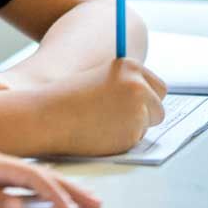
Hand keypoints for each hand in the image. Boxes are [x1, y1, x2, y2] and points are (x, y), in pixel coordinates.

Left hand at [0, 140, 101, 207]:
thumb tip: (18, 207)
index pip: (30, 177)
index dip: (53, 195)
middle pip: (39, 173)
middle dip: (69, 188)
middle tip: (96, 204)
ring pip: (34, 175)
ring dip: (60, 186)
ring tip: (84, 199)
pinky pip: (21, 178)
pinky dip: (42, 186)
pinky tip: (50, 193)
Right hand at [44, 58, 167, 155]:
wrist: (47, 114)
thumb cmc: (68, 97)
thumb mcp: (98, 79)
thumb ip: (123, 83)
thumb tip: (146, 95)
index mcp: (130, 67)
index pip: (158, 87)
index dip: (146, 98)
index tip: (135, 104)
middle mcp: (138, 86)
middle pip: (160, 107)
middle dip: (147, 114)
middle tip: (121, 116)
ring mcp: (137, 110)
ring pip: (148, 125)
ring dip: (132, 127)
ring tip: (102, 121)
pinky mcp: (132, 133)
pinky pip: (135, 140)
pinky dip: (121, 139)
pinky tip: (99, 131)